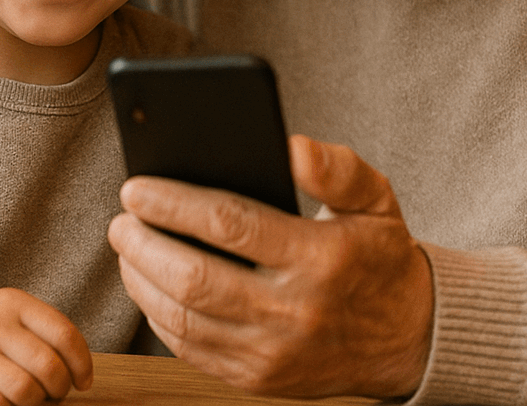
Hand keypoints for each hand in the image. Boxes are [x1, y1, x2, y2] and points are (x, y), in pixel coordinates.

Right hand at [0, 289, 92, 405]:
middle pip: (47, 365)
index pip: (64, 334)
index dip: (81, 363)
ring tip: (32, 399)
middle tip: (55, 394)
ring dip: (36, 402)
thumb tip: (79, 374)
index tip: (83, 382)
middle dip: (59, 388)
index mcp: (15, 303)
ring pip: (24, 389)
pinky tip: (9, 404)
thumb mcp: (13, 313)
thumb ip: (45, 333)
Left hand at [107, 134, 433, 397]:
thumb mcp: (376, 200)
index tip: (136, 187)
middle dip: (143, 244)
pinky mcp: (258, 380)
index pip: (230, 224)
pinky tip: (149, 286)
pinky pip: (190, 350)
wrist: (406, 338)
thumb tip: (291, 147)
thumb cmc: (378, 254)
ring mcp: (273, 353)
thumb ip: (336, 169)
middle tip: (120, 219)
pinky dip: (159, 317)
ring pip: (183, 318)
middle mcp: (295, 312)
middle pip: (194, 278)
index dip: (173, 204)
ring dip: (141, 281)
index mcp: (322, 258)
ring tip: (127, 247)